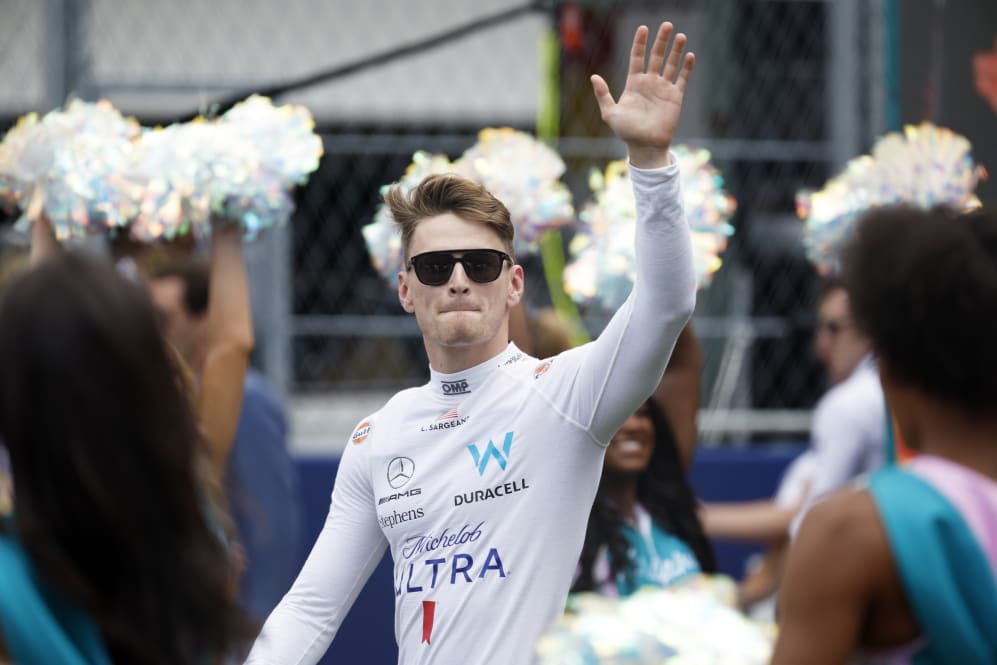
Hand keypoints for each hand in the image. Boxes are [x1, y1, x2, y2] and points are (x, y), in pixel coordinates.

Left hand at [590, 23, 694, 168]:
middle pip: (656, 56)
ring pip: (671, 64)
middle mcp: (649, 83)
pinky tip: (689, 56)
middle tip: (667, 25)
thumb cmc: (626, 132)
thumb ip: (603, 95)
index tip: (643, 28)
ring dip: (676, 50)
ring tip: (680, 36)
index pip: (637, 57)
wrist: (645, 147)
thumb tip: (593, 76)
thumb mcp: (610, 114)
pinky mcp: (675, 97)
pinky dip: (686, 68)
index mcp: (634, 83)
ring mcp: (663, 89)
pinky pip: (681, 79)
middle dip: (661, 41)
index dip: (640, 43)